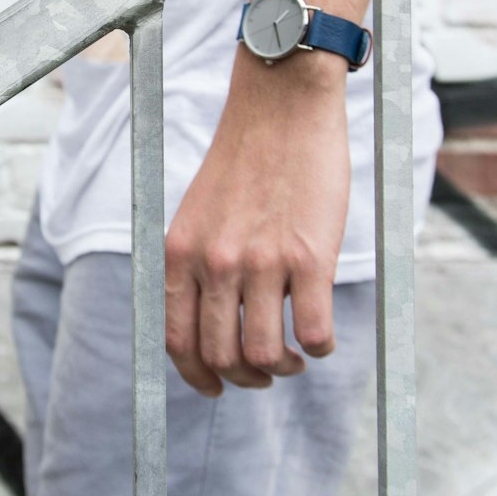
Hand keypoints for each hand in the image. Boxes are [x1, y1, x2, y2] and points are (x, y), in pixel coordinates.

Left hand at [164, 48, 350, 395]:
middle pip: (222, 357)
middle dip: (244, 378)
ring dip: (283, 368)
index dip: (196, 375)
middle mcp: (214, 263)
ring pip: (267, 356)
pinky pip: (315, 334)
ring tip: (295, 355)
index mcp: (180, 253)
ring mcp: (261, 262)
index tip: (215, 385)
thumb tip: (207, 323)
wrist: (279, 109)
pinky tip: (320, 336)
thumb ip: (196, 265)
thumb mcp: (196, 215)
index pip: (176, 339)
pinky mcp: (309, 258)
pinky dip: (320, 348)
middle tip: (265, 371)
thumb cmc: (242, 163)